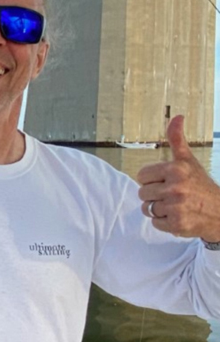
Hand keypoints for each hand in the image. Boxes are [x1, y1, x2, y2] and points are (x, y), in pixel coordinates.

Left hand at [137, 115, 219, 241]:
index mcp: (176, 169)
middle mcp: (176, 187)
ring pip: (147, 209)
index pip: (141, 176)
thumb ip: (177, 140)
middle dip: (154, 195)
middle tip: (172, 195)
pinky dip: (164, 222)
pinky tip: (178, 216)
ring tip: (175, 206)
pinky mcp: (176, 224)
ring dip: (158, 209)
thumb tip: (177, 117)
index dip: (151, 180)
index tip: (165, 181)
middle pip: (142, 193)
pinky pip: (155, 222)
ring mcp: (176, 207)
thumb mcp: (189, 161)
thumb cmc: (200, 185)